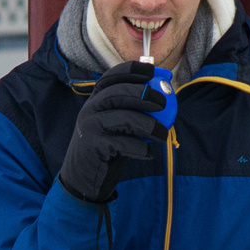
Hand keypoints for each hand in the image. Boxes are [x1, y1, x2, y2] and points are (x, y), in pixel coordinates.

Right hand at [58, 62, 162, 204]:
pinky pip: (121, 144)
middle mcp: (90, 109)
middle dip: (143, 94)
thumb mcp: (118, 124)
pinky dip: (139, 148)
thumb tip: (165, 90)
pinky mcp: (92, 146)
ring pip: (122, 118)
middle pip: (117, 93)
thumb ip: (134, 109)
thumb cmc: (108, 147)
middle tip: (163, 103)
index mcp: (96, 99)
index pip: (112, 77)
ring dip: (148, 125)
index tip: (154, 72)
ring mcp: (89, 127)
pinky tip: (148, 153)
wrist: (83, 178)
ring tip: (162, 135)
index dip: (132, 71)